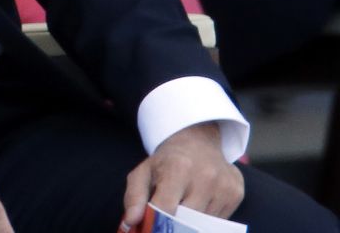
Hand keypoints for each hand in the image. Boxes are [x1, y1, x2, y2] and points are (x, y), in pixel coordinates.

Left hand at [120, 122, 241, 230]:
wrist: (198, 142)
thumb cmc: (167, 161)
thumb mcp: (143, 172)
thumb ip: (134, 197)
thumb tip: (130, 222)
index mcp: (178, 167)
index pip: (166, 208)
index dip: (156, 224)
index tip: (151, 229)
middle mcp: (205, 176)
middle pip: (187, 219)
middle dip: (173, 226)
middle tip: (165, 225)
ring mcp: (224, 185)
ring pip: (204, 223)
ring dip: (191, 224)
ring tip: (182, 213)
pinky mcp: (237, 193)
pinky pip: (219, 220)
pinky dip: (206, 221)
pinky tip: (199, 207)